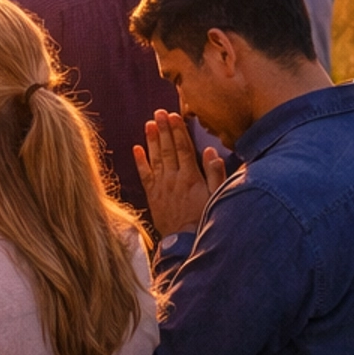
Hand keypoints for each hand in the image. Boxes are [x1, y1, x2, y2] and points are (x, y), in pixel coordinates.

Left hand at [133, 107, 224, 236]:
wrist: (186, 242)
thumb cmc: (205, 219)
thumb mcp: (216, 196)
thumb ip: (214, 174)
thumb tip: (211, 152)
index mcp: (191, 177)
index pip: (183, 148)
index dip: (178, 130)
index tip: (174, 115)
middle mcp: (174, 178)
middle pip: (168, 149)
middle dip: (164, 129)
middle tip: (158, 112)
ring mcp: (161, 186)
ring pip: (156, 158)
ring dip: (152, 140)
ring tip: (149, 124)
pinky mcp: (153, 196)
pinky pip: (145, 175)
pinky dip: (140, 161)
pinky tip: (136, 149)